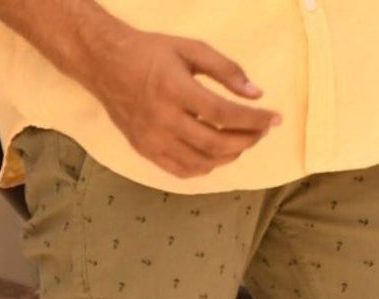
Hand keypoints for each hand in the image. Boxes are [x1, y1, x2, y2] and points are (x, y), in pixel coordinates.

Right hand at [85, 25, 281, 177]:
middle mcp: (162, 119)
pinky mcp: (146, 151)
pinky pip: (183, 171)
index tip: (274, 119)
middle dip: (247, 140)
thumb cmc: (150, 53)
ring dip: (230, 155)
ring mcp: (153, 140)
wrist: (104, 64)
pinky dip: (206, 167)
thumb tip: (256, 94)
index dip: (254, 119)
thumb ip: (226, 70)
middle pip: (216, 143)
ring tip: (242, 141)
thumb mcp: (190, 49)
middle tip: (261, 131)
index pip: (224, 113)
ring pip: (202, 162)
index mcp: (174, 89)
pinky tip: (217, 153)